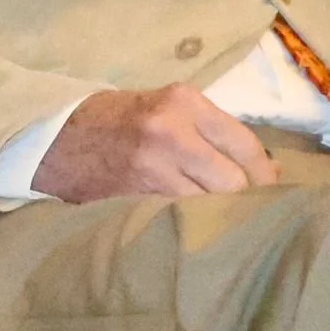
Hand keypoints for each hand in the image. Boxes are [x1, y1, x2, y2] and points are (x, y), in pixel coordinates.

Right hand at [32, 84, 280, 201]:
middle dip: (245, 199)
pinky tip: (194, 227)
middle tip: (250, 209)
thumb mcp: (169, 107)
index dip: (265, 173)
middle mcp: (172, 133)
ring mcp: (152, 169)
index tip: (274, 188)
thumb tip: (268, 169)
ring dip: (219, 216)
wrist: (55, 138)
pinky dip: (191, 225)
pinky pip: (179, 218)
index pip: (245, 145)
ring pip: (209, 206)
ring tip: (223, 220)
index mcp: (185, 103)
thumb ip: (213, 131)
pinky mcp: (134, 200)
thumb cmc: (121, 120)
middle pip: (233, 182)